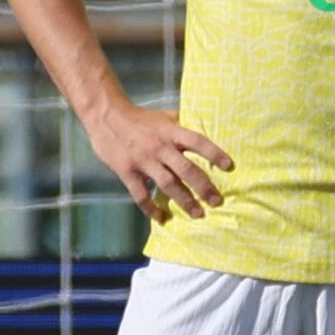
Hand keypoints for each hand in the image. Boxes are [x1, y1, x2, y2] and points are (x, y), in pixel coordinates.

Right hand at [88, 97, 230, 221]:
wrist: (106, 116)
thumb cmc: (138, 117)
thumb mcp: (163, 116)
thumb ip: (181, 124)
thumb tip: (203, 127)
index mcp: (170, 132)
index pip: (197, 142)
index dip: (214, 153)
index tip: (229, 167)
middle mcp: (159, 147)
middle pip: (186, 169)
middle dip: (204, 187)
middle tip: (217, 202)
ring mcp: (143, 161)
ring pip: (168, 185)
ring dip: (184, 201)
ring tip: (198, 213)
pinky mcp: (127, 172)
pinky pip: (141, 195)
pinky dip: (151, 208)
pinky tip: (162, 218)